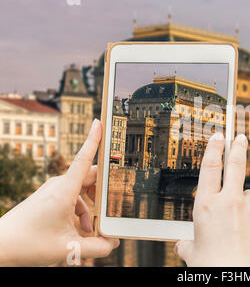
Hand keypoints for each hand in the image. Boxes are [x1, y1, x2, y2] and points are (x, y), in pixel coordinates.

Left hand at [0, 119, 118, 265]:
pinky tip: (80, 229)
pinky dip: (80, 211)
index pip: (82, 159)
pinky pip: (72, 198)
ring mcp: (52, 192)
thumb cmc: (28, 243)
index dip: (93, 140)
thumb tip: (113, 244)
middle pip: (89, 177)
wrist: (0, 247)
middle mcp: (58, 186)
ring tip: (92, 228)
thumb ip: (96, 247)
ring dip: (91, 206)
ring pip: (81, 190)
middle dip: (104, 190)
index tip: (99, 122)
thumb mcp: (68, 249)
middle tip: (116, 201)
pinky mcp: (48, 199)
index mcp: (64, 191)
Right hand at [175, 133, 249, 266]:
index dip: (214, 148)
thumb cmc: (213, 268)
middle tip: (240, 137)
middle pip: (236, 166)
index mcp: (207, 206)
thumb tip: (182, 245)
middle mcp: (230, 203)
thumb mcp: (193, 255)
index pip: (210, 167)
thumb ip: (188, 245)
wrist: (238, 281)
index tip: (219, 137)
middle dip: (238, 147)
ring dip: (245, 205)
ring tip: (240, 227)